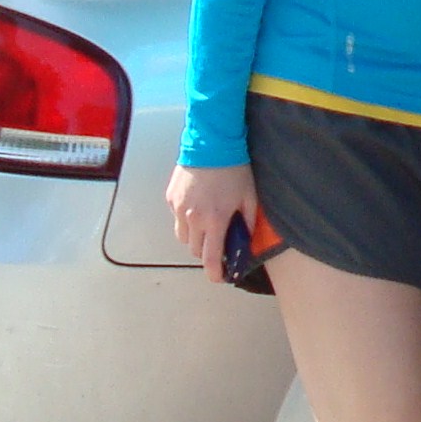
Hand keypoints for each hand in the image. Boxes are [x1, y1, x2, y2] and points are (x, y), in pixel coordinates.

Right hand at [166, 162, 257, 281]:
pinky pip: (177, 217)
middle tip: (218, 246)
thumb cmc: (234, 169)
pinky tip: (199, 207)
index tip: (219, 278)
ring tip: (208, 226)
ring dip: (194, 238)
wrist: (211, 143)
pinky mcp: (171, 197)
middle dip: (205, 252)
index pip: (209, 257)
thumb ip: (247, 223)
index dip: (214, 272)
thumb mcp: (249, 198)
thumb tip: (244, 240)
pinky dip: (186, 219)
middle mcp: (192, 218)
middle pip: (194, 250)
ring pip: (182, 236)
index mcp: (213, 221)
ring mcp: (178, 207)